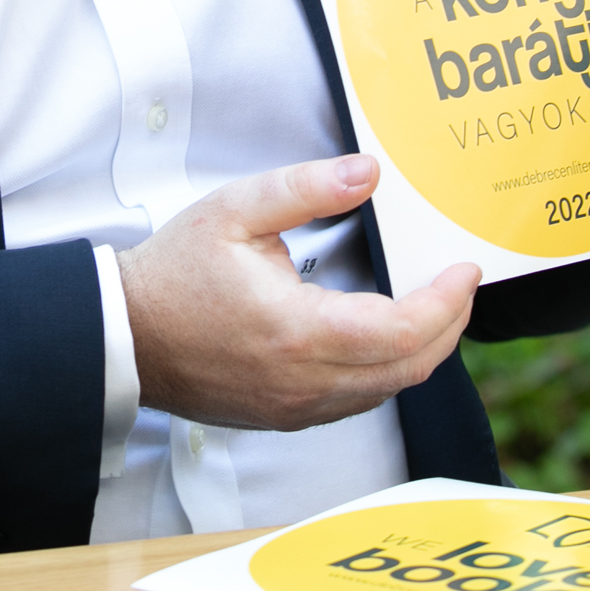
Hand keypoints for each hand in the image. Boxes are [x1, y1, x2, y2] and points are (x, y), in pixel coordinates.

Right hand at [115, 155, 479, 431]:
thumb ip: (306, 188)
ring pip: (387, 390)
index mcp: (297, 331)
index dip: (445, 302)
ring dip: (421, 352)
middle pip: (409, 369)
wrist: (125, 334)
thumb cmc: (173, 273)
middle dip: (449, 326)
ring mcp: (296, 408)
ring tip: (434, 306)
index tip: (464, 269)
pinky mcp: (286, 417)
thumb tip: (367, 173)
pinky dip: (386, 371)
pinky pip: (357, 401)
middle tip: (461, 285)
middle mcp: (303, 382)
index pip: (402, 331)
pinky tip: (387, 338)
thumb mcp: (235, 211)